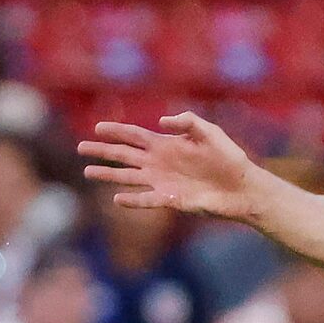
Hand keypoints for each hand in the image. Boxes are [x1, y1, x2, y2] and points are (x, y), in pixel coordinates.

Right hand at [79, 114, 261, 222]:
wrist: (244, 187)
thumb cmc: (230, 158)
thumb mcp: (210, 132)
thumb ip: (187, 122)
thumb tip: (160, 122)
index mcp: (167, 145)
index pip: (135, 135)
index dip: (117, 131)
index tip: (97, 127)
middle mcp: (160, 163)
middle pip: (124, 155)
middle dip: (102, 151)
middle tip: (80, 148)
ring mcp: (163, 182)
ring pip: (128, 177)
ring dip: (108, 175)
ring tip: (87, 173)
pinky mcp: (171, 200)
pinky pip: (147, 200)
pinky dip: (133, 200)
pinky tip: (117, 199)